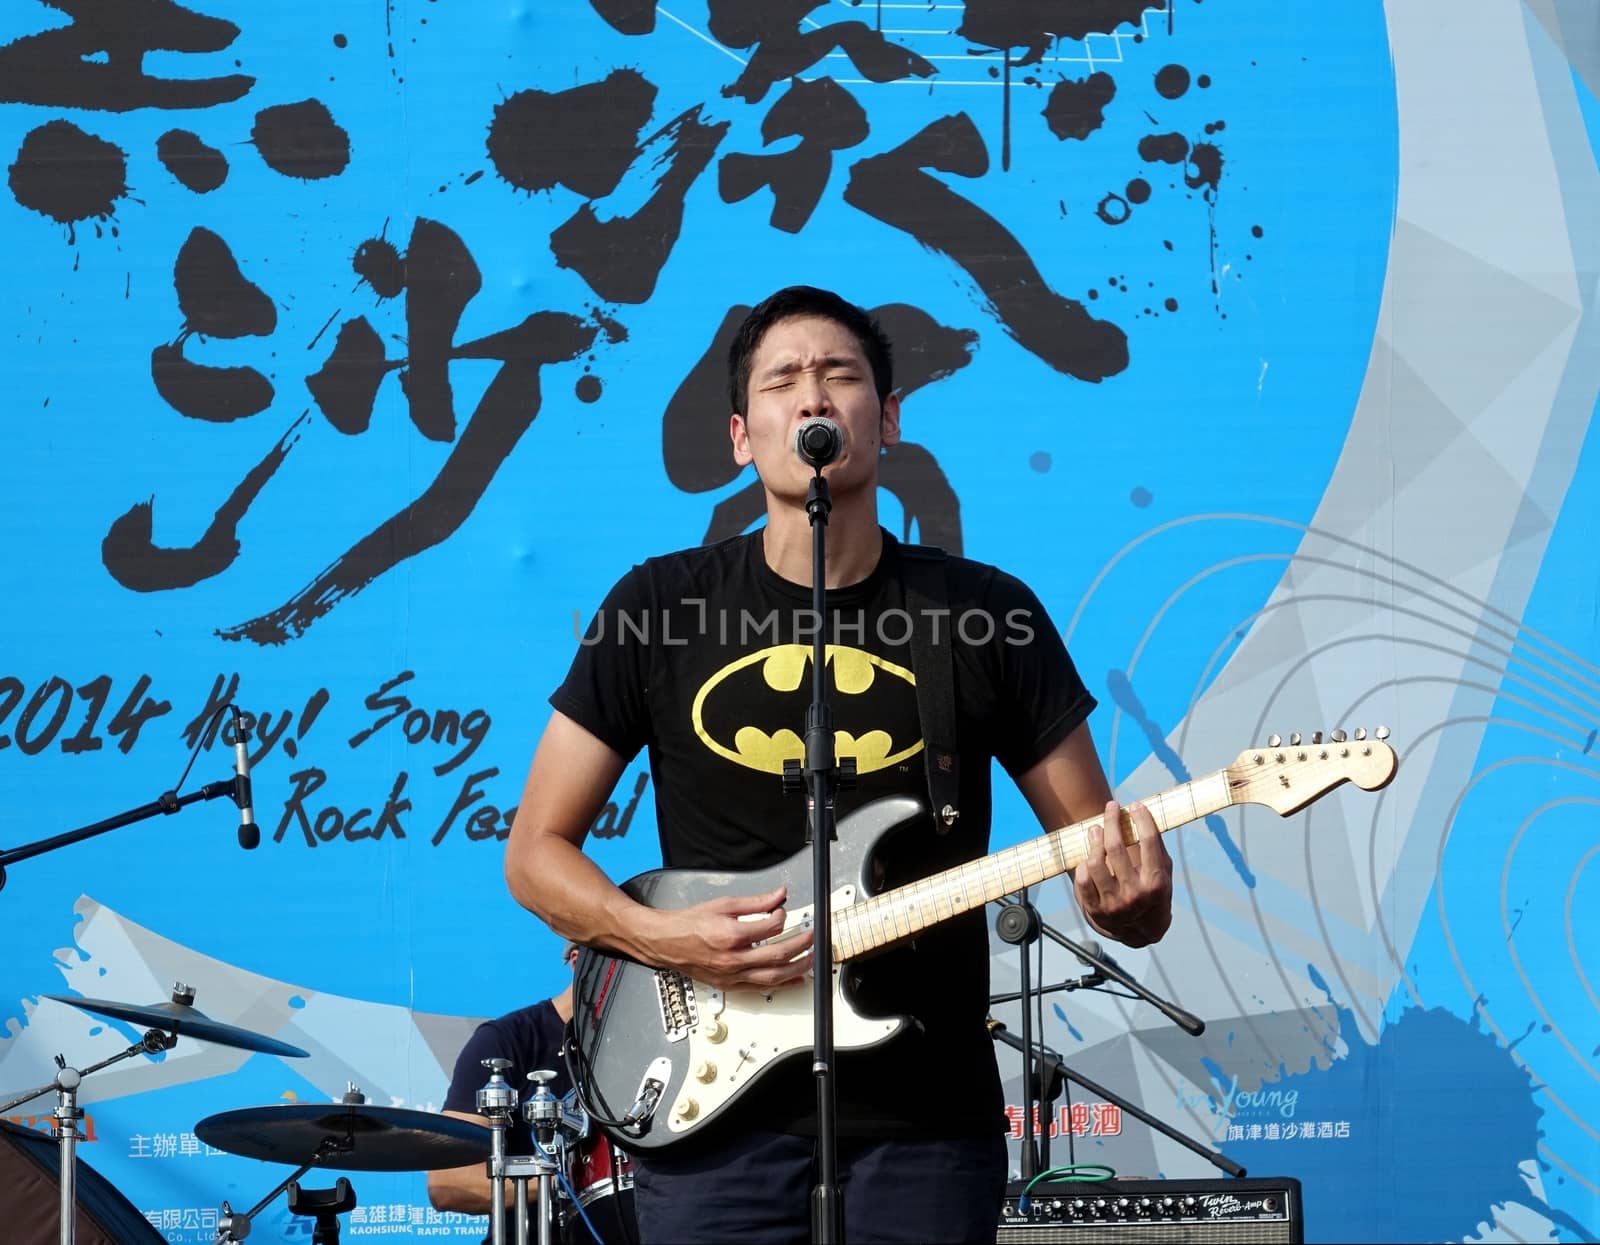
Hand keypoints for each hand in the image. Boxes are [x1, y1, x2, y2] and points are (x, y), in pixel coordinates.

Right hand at [644, 886, 814, 990]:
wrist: (666, 942)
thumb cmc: (690, 923)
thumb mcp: (724, 904)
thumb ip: (755, 902)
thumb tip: (779, 895)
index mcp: (731, 935)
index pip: (771, 928)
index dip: (782, 917)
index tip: (783, 911)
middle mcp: (733, 959)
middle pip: (777, 956)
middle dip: (800, 946)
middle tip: (812, 937)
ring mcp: (731, 976)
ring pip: (773, 977)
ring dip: (797, 968)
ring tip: (811, 959)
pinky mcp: (730, 986)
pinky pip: (760, 988)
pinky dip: (781, 985)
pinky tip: (795, 980)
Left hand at [1072, 801, 1172, 946]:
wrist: (1142, 932)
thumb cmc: (1154, 894)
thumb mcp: (1164, 873)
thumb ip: (1156, 848)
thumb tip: (1143, 815)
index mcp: (1156, 883)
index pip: (1148, 842)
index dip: (1141, 819)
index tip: (1135, 805)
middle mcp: (1134, 894)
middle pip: (1116, 847)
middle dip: (1112, 821)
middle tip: (1111, 807)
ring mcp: (1113, 903)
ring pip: (1095, 863)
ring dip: (1094, 840)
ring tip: (1095, 830)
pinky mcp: (1095, 910)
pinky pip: (1082, 880)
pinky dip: (1083, 866)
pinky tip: (1088, 858)